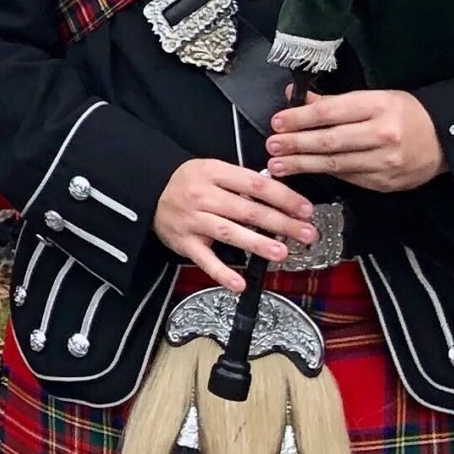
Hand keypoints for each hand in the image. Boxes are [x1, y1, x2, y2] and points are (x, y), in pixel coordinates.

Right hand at [151, 155, 319, 290]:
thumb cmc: (188, 182)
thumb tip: (282, 200)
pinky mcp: (184, 242)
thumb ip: (242, 183)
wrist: (148, 191)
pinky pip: (205, 260)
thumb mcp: (212, 170)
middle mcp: (202, 196)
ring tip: (281, 253)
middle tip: (306, 233)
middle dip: (281, 223)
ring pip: (229, 232)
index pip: (255, 184)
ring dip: (258, 244)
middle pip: (247, 210)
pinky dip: (222, 273)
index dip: (283, 197)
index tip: (305, 209)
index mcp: (213, 173)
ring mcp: (192, 220)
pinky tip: (240, 283)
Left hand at [268, 87, 442, 193]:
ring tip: (279, 164)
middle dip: (295, 145)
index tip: (277, 122)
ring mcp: (386, 161)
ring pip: (336, 164)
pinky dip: (326, 174)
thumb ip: (333, 100)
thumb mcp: (373, 96)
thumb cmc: (405, 113)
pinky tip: (308, 171)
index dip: (299, 118)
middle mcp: (383, 134)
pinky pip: (349, 177)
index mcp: (378, 106)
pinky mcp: (386, 182)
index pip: (329, 113)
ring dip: (303, 165)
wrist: (446, 139)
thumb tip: (296, 95)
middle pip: (330, 141)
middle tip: (272, 146)